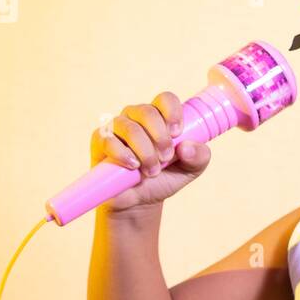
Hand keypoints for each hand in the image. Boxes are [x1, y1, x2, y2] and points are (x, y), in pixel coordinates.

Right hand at [90, 91, 211, 213]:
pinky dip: (122, 154)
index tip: (177, 134)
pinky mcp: (100, 141)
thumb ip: (199, 156)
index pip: (166, 99)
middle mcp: (137, 117)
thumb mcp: (190, 169)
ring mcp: (117, 127)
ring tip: (152, 171)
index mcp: (160, 116)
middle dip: (160, 137)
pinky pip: (108, 140)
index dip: (173, 112)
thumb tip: (187, 147)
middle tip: (166, 158)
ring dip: (144, 151)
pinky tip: (133, 166)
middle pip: (147, 112)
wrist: (140, 200)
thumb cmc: (165, 177)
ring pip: (130, 128)